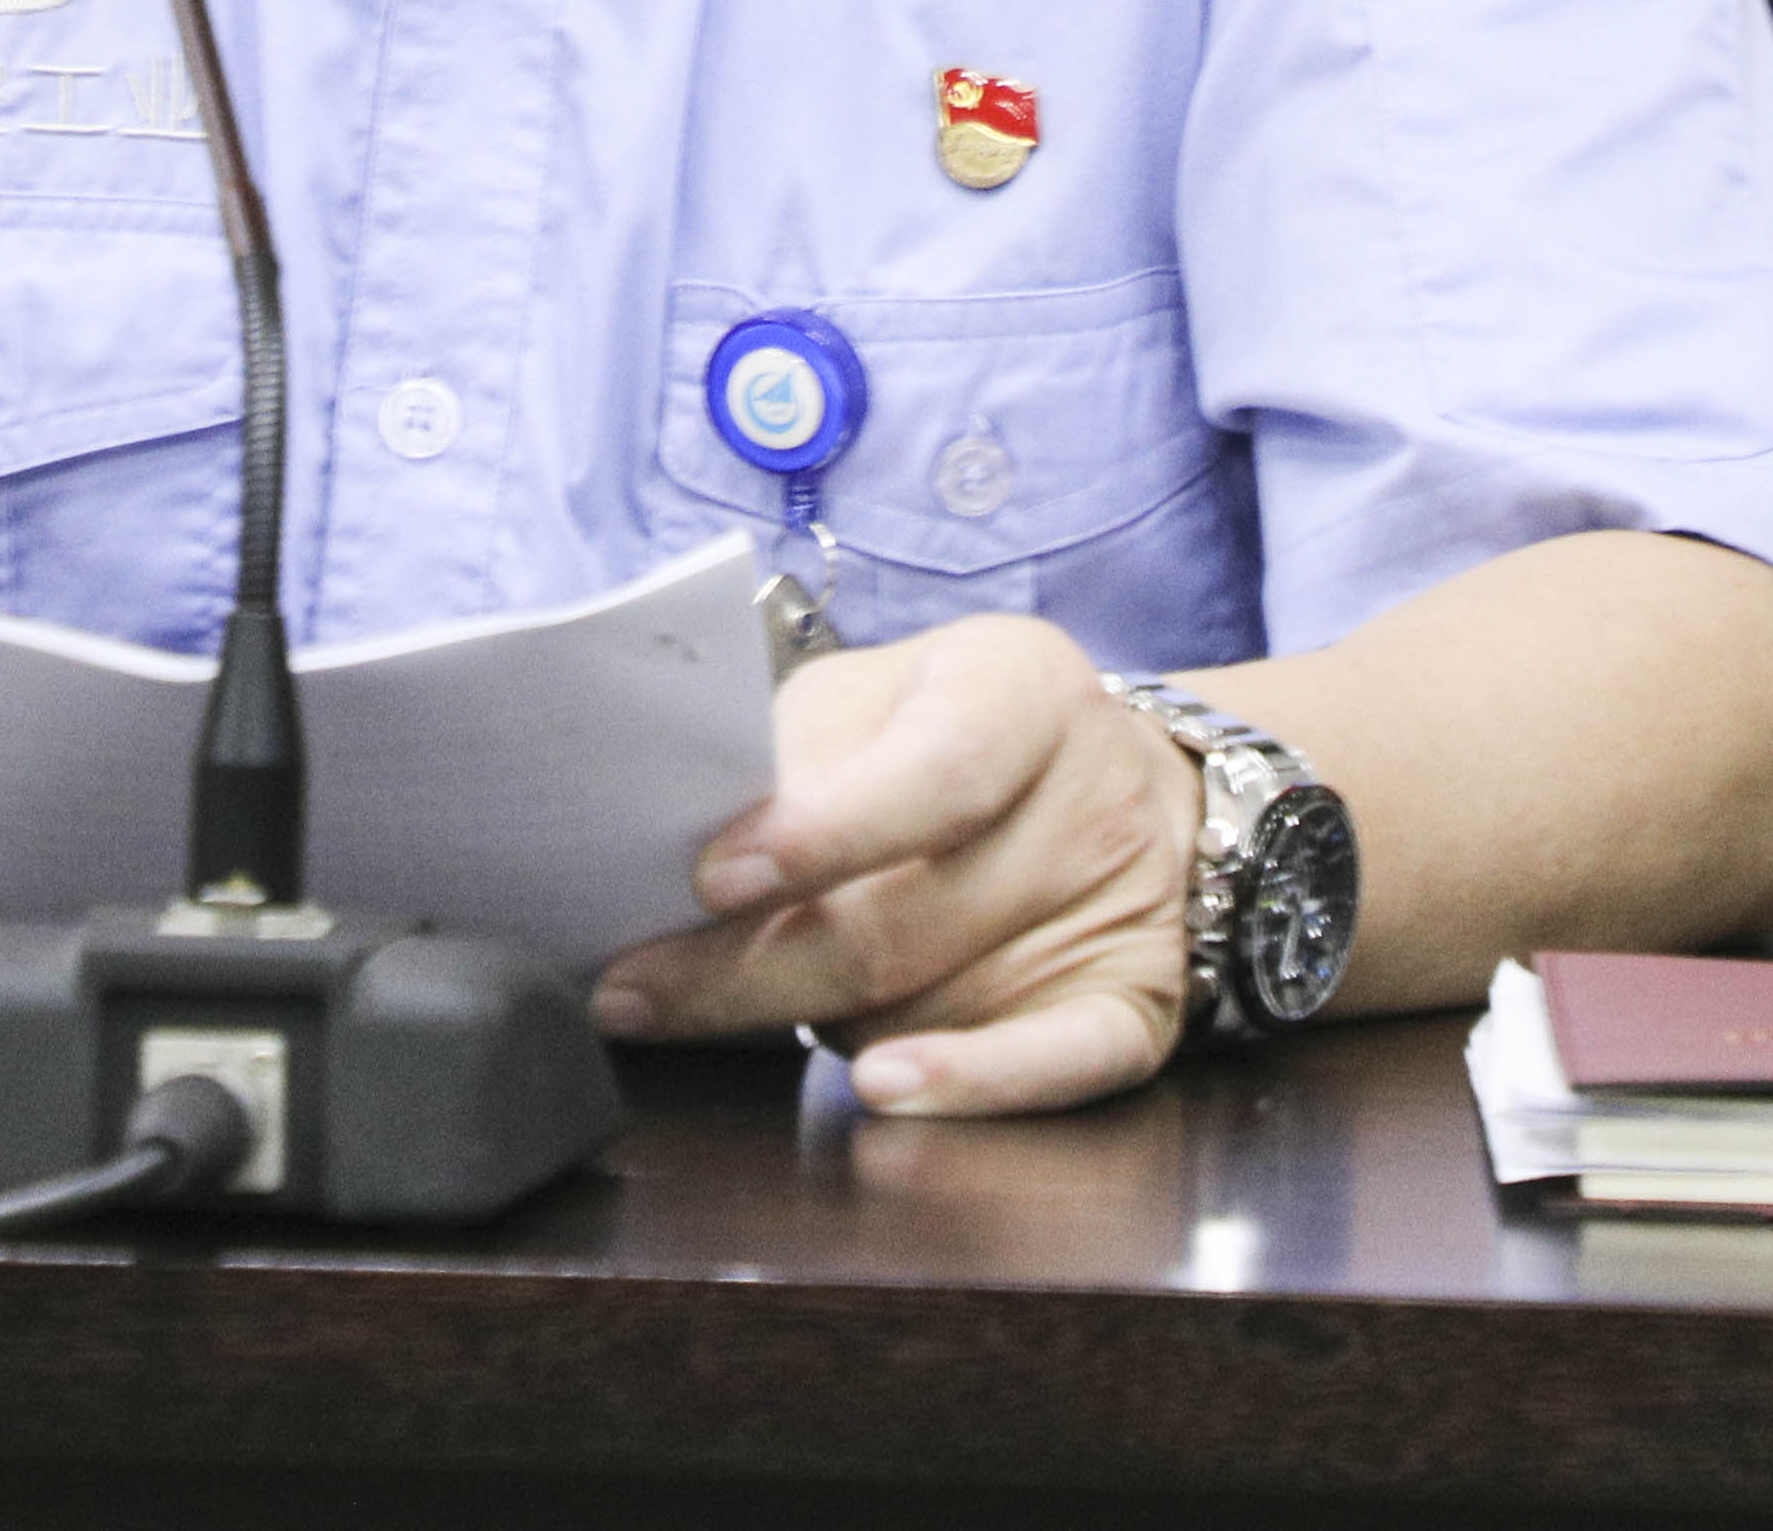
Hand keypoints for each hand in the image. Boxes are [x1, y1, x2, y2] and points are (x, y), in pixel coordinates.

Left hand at [588, 612, 1197, 1115]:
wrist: (1118, 780)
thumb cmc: (952, 731)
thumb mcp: (877, 696)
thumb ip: (796, 754)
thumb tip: (667, 839)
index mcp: (1018, 685)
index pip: (934, 770)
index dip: (822, 835)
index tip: (710, 880)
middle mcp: (1084, 791)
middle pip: (905, 913)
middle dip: (748, 969)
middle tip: (635, 990)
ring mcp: (1118, 903)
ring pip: (938, 993)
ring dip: (807, 1018)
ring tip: (703, 1011)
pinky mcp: (1137, 1003)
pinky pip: (1056, 1064)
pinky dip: (967, 1085)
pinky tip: (885, 1086)